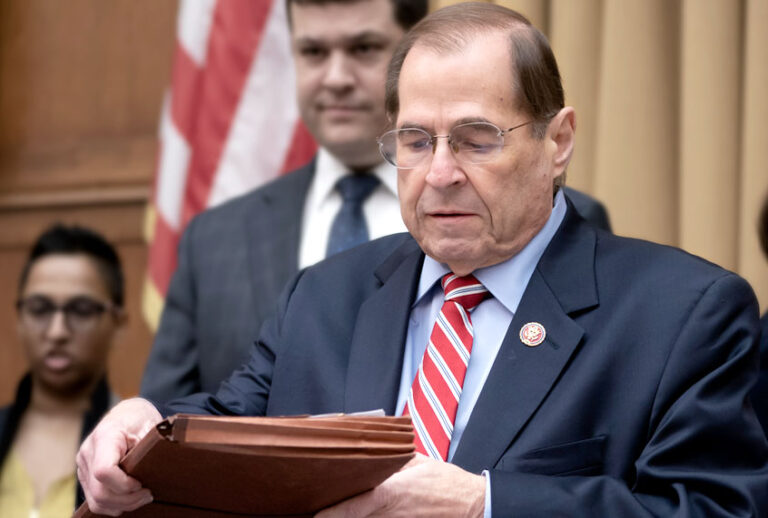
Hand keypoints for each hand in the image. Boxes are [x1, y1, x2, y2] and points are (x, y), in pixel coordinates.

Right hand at [76, 398, 162, 515]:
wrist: (125, 413)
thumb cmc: (139, 418)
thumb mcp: (150, 426)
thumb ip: (149, 448)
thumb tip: (158, 467)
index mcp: (104, 437)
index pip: (104, 471)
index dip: (123, 485)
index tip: (141, 484)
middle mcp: (88, 452)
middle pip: (99, 492)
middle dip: (127, 500)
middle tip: (148, 495)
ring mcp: (84, 465)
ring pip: (95, 501)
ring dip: (121, 505)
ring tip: (142, 498)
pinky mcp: (85, 475)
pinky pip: (95, 499)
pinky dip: (113, 504)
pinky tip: (130, 498)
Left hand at [315, 454, 485, 517]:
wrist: (472, 507)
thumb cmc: (447, 483)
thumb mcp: (417, 461)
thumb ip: (389, 457)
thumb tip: (365, 451)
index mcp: (394, 492)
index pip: (359, 503)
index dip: (336, 513)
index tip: (317, 517)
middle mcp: (390, 514)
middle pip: (354, 516)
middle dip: (334, 510)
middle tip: (313, 501)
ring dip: (347, 514)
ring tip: (327, 504)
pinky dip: (362, 516)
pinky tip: (349, 510)